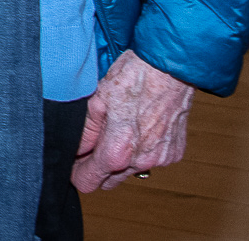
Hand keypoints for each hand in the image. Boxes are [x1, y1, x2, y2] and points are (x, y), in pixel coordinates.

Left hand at [73, 49, 193, 191]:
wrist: (170, 67)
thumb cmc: (134, 77)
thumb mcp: (96, 100)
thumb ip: (84, 133)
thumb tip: (76, 151)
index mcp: (118, 150)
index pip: (88, 182)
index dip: (77, 171)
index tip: (74, 160)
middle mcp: (142, 161)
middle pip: (109, 181)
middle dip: (97, 166)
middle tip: (93, 141)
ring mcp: (161, 159)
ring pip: (130, 171)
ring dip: (121, 158)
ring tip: (118, 128)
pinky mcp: (174, 153)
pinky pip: (150, 160)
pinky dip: (141, 150)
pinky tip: (138, 127)